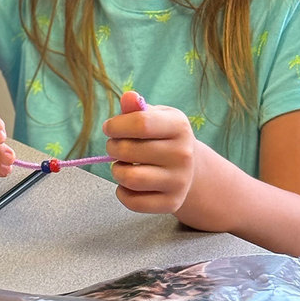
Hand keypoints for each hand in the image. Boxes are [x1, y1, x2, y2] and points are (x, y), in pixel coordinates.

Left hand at [103, 91, 195, 213]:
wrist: (190, 168)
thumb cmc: (163, 136)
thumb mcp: (155, 116)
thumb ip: (137, 108)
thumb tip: (128, 97)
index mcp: (179, 126)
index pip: (140, 123)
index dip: (116, 125)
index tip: (109, 128)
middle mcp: (183, 154)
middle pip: (129, 150)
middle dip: (112, 147)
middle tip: (114, 147)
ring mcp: (179, 181)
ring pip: (130, 178)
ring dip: (116, 170)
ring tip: (120, 165)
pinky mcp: (172, 203)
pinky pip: (134, 202)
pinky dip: (122, 193)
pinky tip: (127, 184)